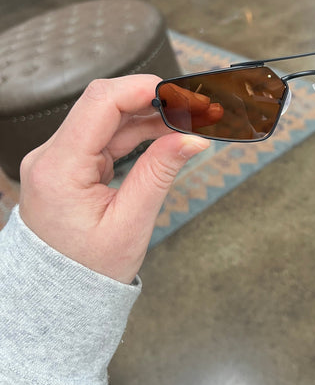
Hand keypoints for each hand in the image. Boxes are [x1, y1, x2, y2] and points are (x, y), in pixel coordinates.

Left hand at [19, 75, 211, 283]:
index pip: (100, 102)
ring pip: (106, 118)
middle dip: (152, 99)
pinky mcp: (68, 165)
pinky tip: (164, 133)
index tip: (181, 93)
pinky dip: (135, 132)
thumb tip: (192, 138)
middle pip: (103, 104)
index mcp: (59, 168)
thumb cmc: (87, 270)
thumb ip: (159, 173)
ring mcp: (57, 159)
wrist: (57, 296)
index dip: (144, 88)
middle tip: (193, 107)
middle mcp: (51, 156)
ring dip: (148, 115)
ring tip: (187, 121)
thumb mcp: (130, 224)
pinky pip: (104, 136)